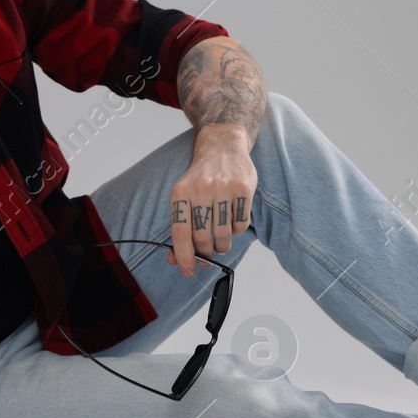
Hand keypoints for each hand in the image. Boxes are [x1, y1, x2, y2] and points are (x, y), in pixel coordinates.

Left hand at [167, 124, 255, 276]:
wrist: (222, 146)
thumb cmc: (200, 178)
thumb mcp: (183, 197)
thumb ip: (179, 227)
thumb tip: (174, 260)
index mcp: (180, 193)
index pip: (180, 233)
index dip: (183, 257)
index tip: (187, 271)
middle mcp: (201, 189)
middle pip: (203, 238)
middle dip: (205, 254)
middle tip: (207, 257)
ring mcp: (223, 188)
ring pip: (223, 235)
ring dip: (222, 246)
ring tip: (220, 243)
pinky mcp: (243, 188)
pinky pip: (241, 224)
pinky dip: (236, 231)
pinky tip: (231, 222)